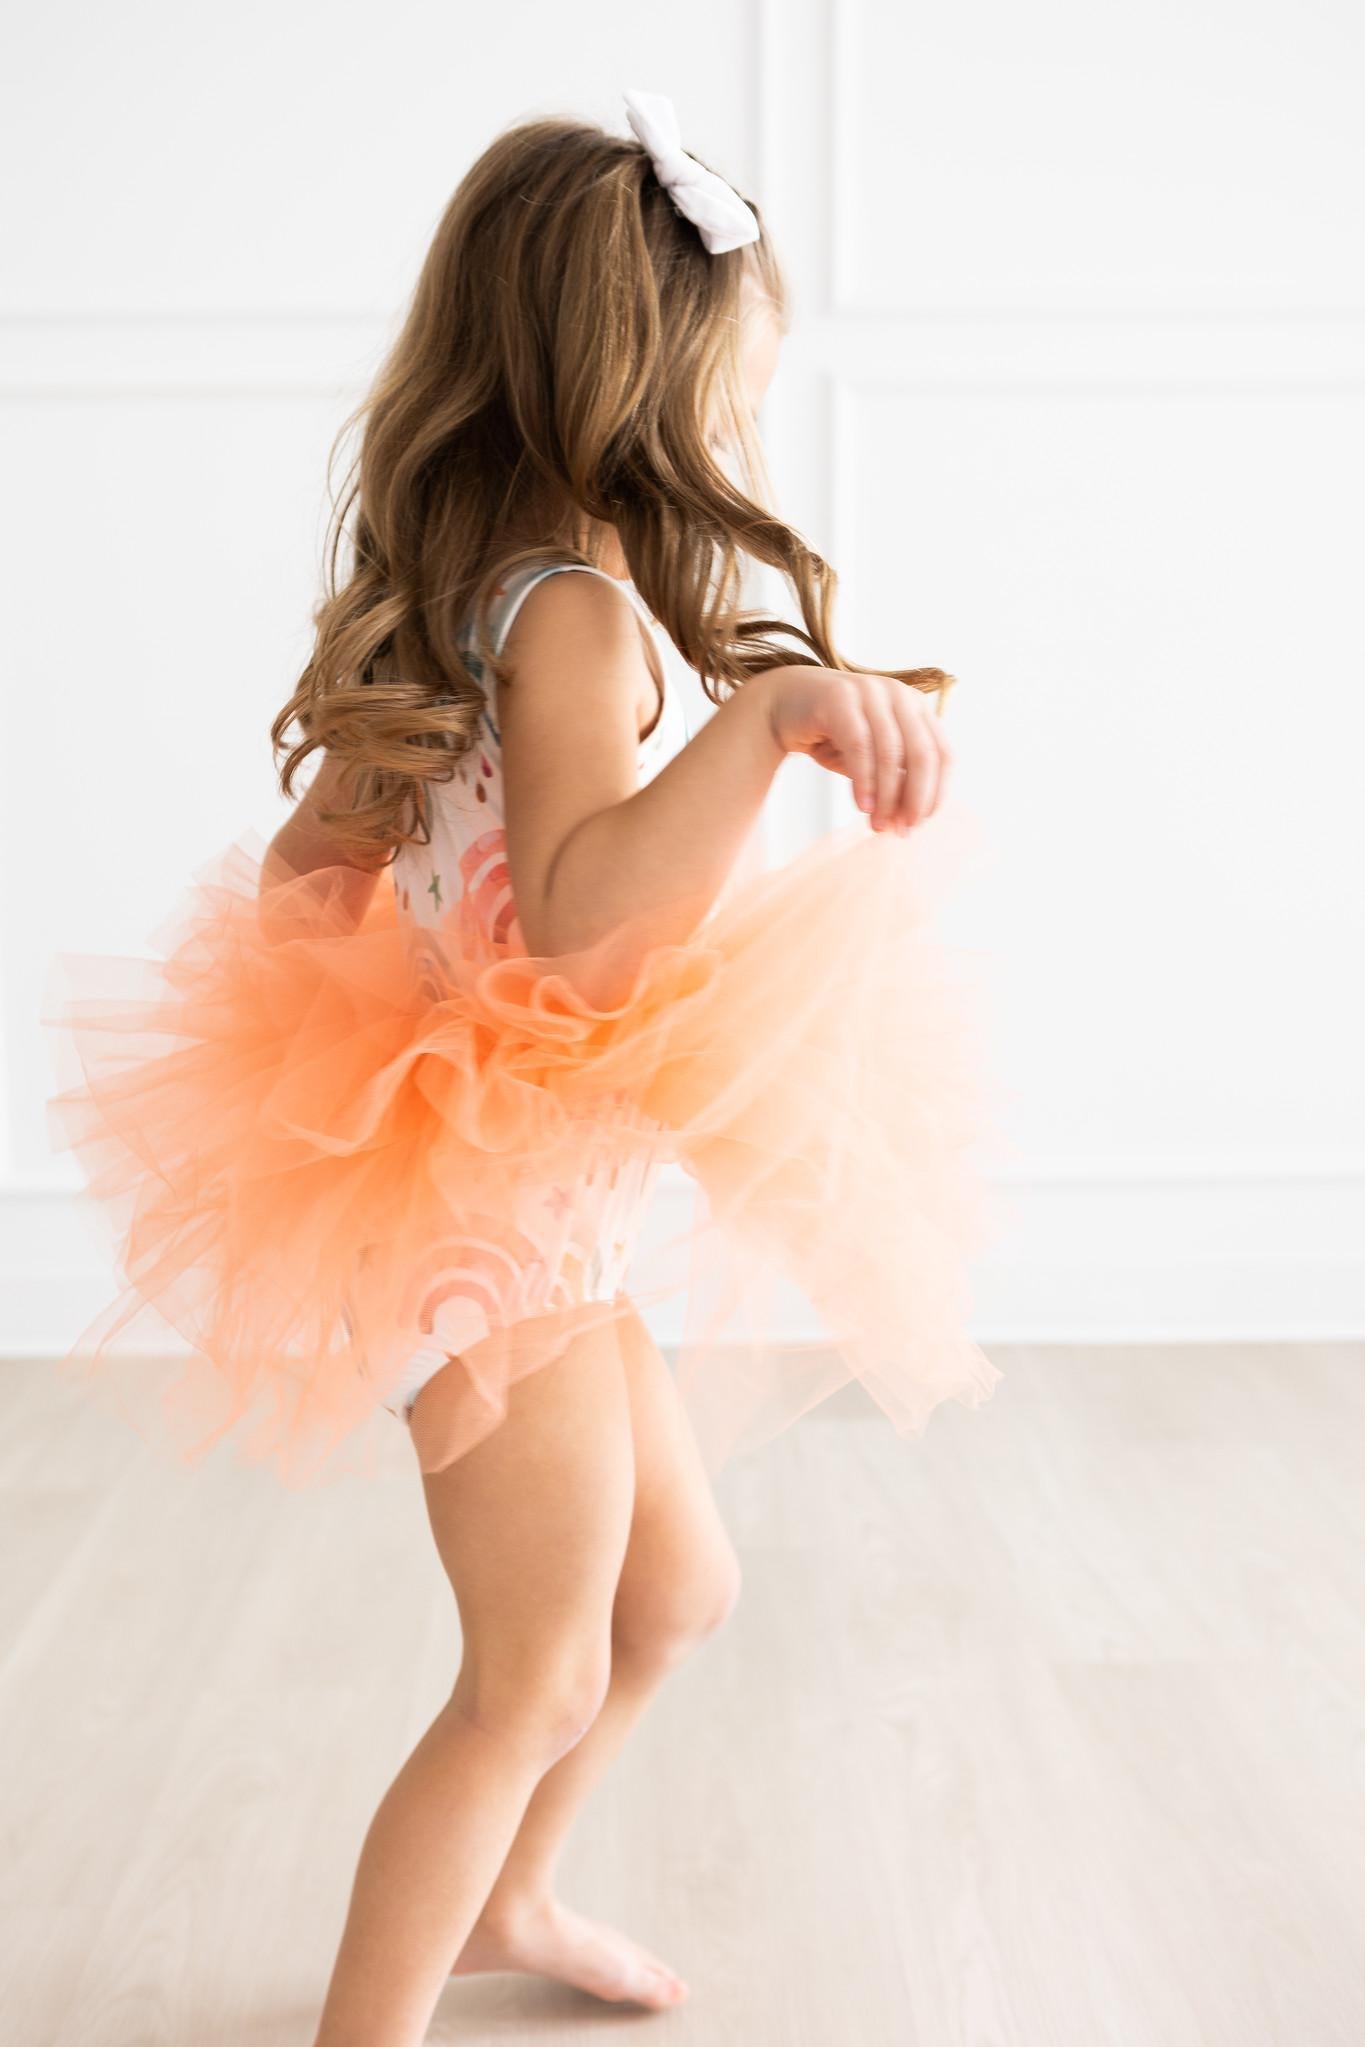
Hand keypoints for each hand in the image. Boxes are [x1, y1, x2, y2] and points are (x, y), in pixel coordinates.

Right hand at [762, 666, 952, 832]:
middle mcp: (899, 694)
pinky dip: (864, 781)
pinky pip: (859, 745)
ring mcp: (870, 692)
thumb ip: (894, 778)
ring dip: (887, 796)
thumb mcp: (871, 756)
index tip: (919, 823)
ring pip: (891, 753)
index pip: (943, 753)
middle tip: (901, 830)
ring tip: (877, 824)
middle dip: (915, 798)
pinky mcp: (840, 698)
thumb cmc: (831, 733)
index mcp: (915, 707)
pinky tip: (862, 806)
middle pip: (923, 754)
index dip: (936, 792)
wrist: (782, 704)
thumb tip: (910, 819)